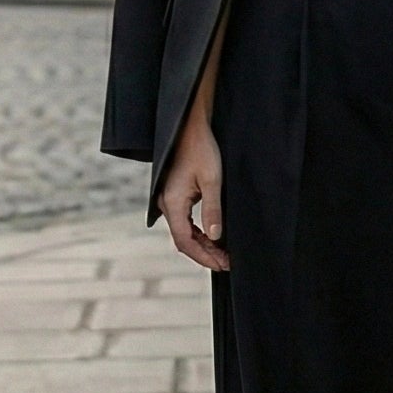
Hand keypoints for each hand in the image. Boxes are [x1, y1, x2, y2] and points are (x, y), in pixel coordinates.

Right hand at [160, 113, 229, 271]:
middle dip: (205, 254)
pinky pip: (185, 222)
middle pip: (183, 240)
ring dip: (203, 244)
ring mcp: (169, 201)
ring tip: (223, 254)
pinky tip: (214, 238)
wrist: (190, 128)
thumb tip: (216, 238)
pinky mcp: (175, 196)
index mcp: (173, 203)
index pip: (185, 241)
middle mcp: (166, 204)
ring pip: (184, 232)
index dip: (203, 256)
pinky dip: (199, 233)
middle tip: (227, 263)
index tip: (222, 265)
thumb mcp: (212, 180)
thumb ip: (213, 210)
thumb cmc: (202, 150)